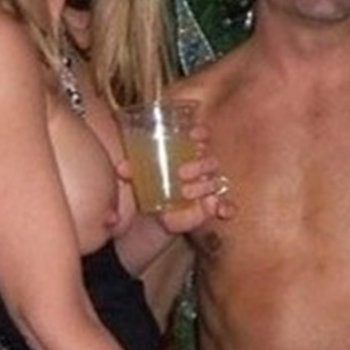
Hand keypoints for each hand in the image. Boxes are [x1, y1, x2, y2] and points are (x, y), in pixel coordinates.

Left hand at [114, 145, 234, 235]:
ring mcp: (207, 188)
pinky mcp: (210, 208)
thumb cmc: (150, 186)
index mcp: (187, 154)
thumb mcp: (140, 176)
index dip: (201, 134)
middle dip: (199, 165)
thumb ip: (133, 170)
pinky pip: (226, 206)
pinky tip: (220, 210)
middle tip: (181, 172)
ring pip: (216, 182)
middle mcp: (201, 169)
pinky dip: (226, 207)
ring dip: (204, 186)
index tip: (194, 135)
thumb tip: (122, 168)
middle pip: (209, 161)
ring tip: (186, 192)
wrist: (153, 216)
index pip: (202, 137)